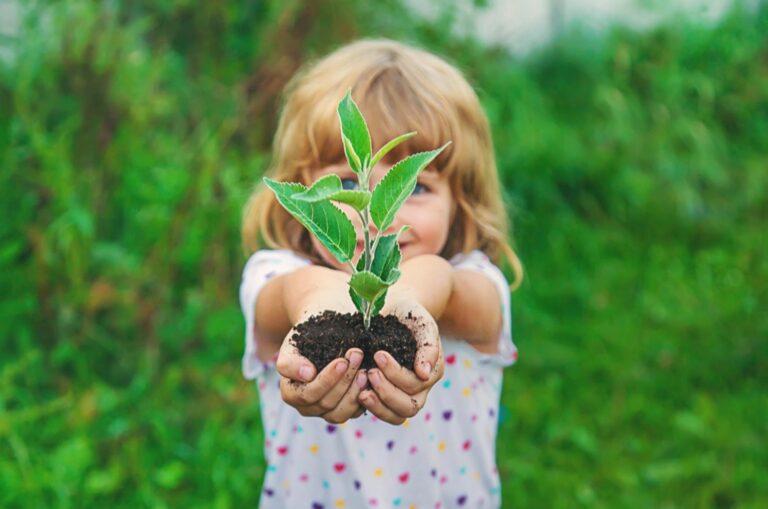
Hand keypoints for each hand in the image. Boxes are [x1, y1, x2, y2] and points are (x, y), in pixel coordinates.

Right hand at [276, 327, 366, 422]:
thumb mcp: (293, 344)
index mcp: (291, 394)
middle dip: (345, 380)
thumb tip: (307, 375)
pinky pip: (355, 412)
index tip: (342, 362)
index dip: (326, 380)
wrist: (322, 334)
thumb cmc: (306, 338)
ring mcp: (326, 411)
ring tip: (365, 371)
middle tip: (358, 356)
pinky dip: (364, 398)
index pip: (308, 395)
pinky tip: (371, 380)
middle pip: (327, 403)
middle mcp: (307, 407)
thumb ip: (291, 361)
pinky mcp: (344, 411)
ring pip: (341, 413)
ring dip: (355, 391)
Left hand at [358, 298, 443, 424]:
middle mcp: (421, 388)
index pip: (416, 384)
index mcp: (431, 371)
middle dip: (387, 392)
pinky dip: (370, 407)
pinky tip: (356, 393)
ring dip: (378, 406)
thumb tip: (425, 374)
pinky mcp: (386, 397)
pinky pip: (382, 413)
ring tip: (361, 390)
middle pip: (408, 407)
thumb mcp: (421, 322)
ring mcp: (404, 395)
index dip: (396, 373)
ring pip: (396, 416)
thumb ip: (428, 345)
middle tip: (369, 372)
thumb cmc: (409, 315)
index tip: (378, 354)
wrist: (395, 311)